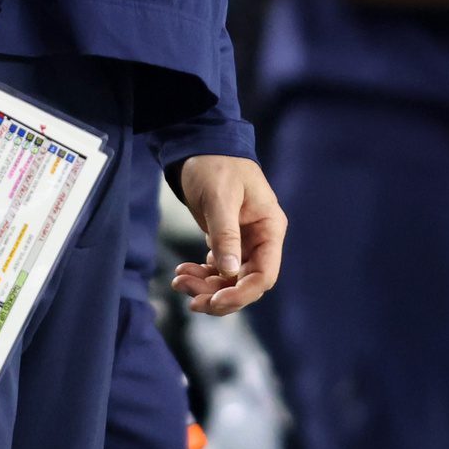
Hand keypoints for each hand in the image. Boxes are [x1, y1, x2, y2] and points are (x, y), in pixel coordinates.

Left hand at [171, 154, 287, 314]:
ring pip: (229, 280)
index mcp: (269, 228)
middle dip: (219, 295)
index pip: (264, 274)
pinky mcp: (226, 242)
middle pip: (246, 283)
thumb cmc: (216, 166)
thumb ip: (226, 235)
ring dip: (205, 287)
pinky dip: (201, 276)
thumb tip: (231, 272)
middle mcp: (261, 240)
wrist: (201, 148)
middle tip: (191, 301)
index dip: (242, 293)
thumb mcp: (220, 198)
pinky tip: (182, 273)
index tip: (216, 300)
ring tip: (179, 282)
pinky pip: (217, 269)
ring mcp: (244, 243)